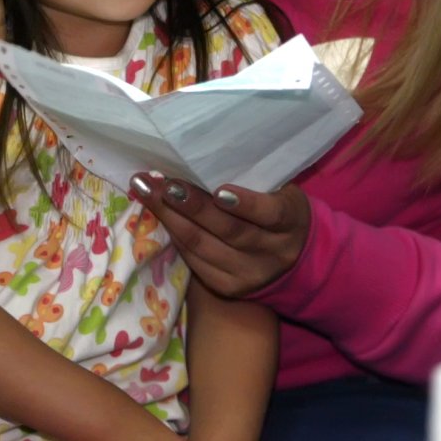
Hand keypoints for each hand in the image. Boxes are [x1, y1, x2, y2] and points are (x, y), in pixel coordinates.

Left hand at [129, 175, 310, 296]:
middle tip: (160, 182)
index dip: (245, 203)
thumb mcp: (279, 189)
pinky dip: (173, 234)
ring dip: (170, 217)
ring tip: (146, 191)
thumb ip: (252, 178)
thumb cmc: (277, 204)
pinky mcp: (228, 286)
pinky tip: (157, 213)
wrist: (293, 254)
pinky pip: (194, 260)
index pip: (270, 213)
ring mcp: (249, 274)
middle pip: (228, 230)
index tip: (218, 189)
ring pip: (203, 246)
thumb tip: (202, 153)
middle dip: (190, 205)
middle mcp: (273, 252)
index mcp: (291, 221)